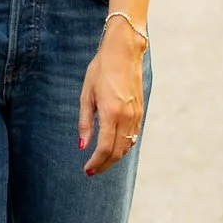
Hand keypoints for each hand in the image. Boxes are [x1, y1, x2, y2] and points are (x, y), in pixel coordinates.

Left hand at [78, 19, 146, 175]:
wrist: (124, 52)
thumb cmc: (101, 70)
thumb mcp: (87, 95)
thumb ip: (85, 123)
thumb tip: (82, 146)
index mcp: (111, 113)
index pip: (105, 148)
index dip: (96, 162)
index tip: (86, 170)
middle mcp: (127, 117)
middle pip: (117, 152)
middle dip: (104, 165)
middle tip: (92, 170)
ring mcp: (136, 115)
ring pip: (127, 147)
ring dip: (114, 158)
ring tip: (100, 162)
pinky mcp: (140, 112)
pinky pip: (133, 137)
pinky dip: (123, 147)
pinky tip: (113, 148)